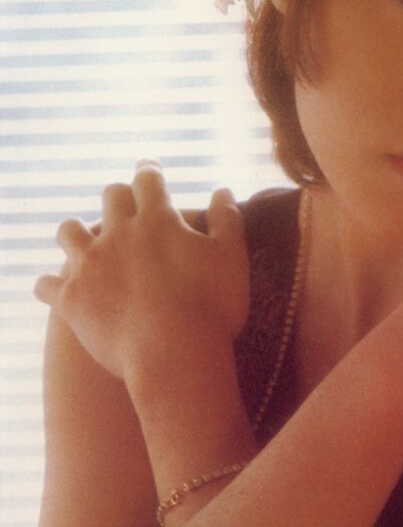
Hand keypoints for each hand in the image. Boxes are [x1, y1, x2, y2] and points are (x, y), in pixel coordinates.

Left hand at [34, 161, 249, 381]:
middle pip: (109, 197)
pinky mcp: (71, 299)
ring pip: (69, 232)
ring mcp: (89, 265)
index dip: (150, 173)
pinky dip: (52, 284)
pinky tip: (58, 288)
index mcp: (158, 220)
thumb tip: (223, 191)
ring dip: (77, 232)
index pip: (149, 181)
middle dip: (118, 197)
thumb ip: (227, 220)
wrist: (174, 356)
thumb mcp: (232, 258)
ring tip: (83, 242)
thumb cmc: (212, 308)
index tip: (150, 170)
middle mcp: (118, 234)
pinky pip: (46, 284)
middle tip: (123, 204)